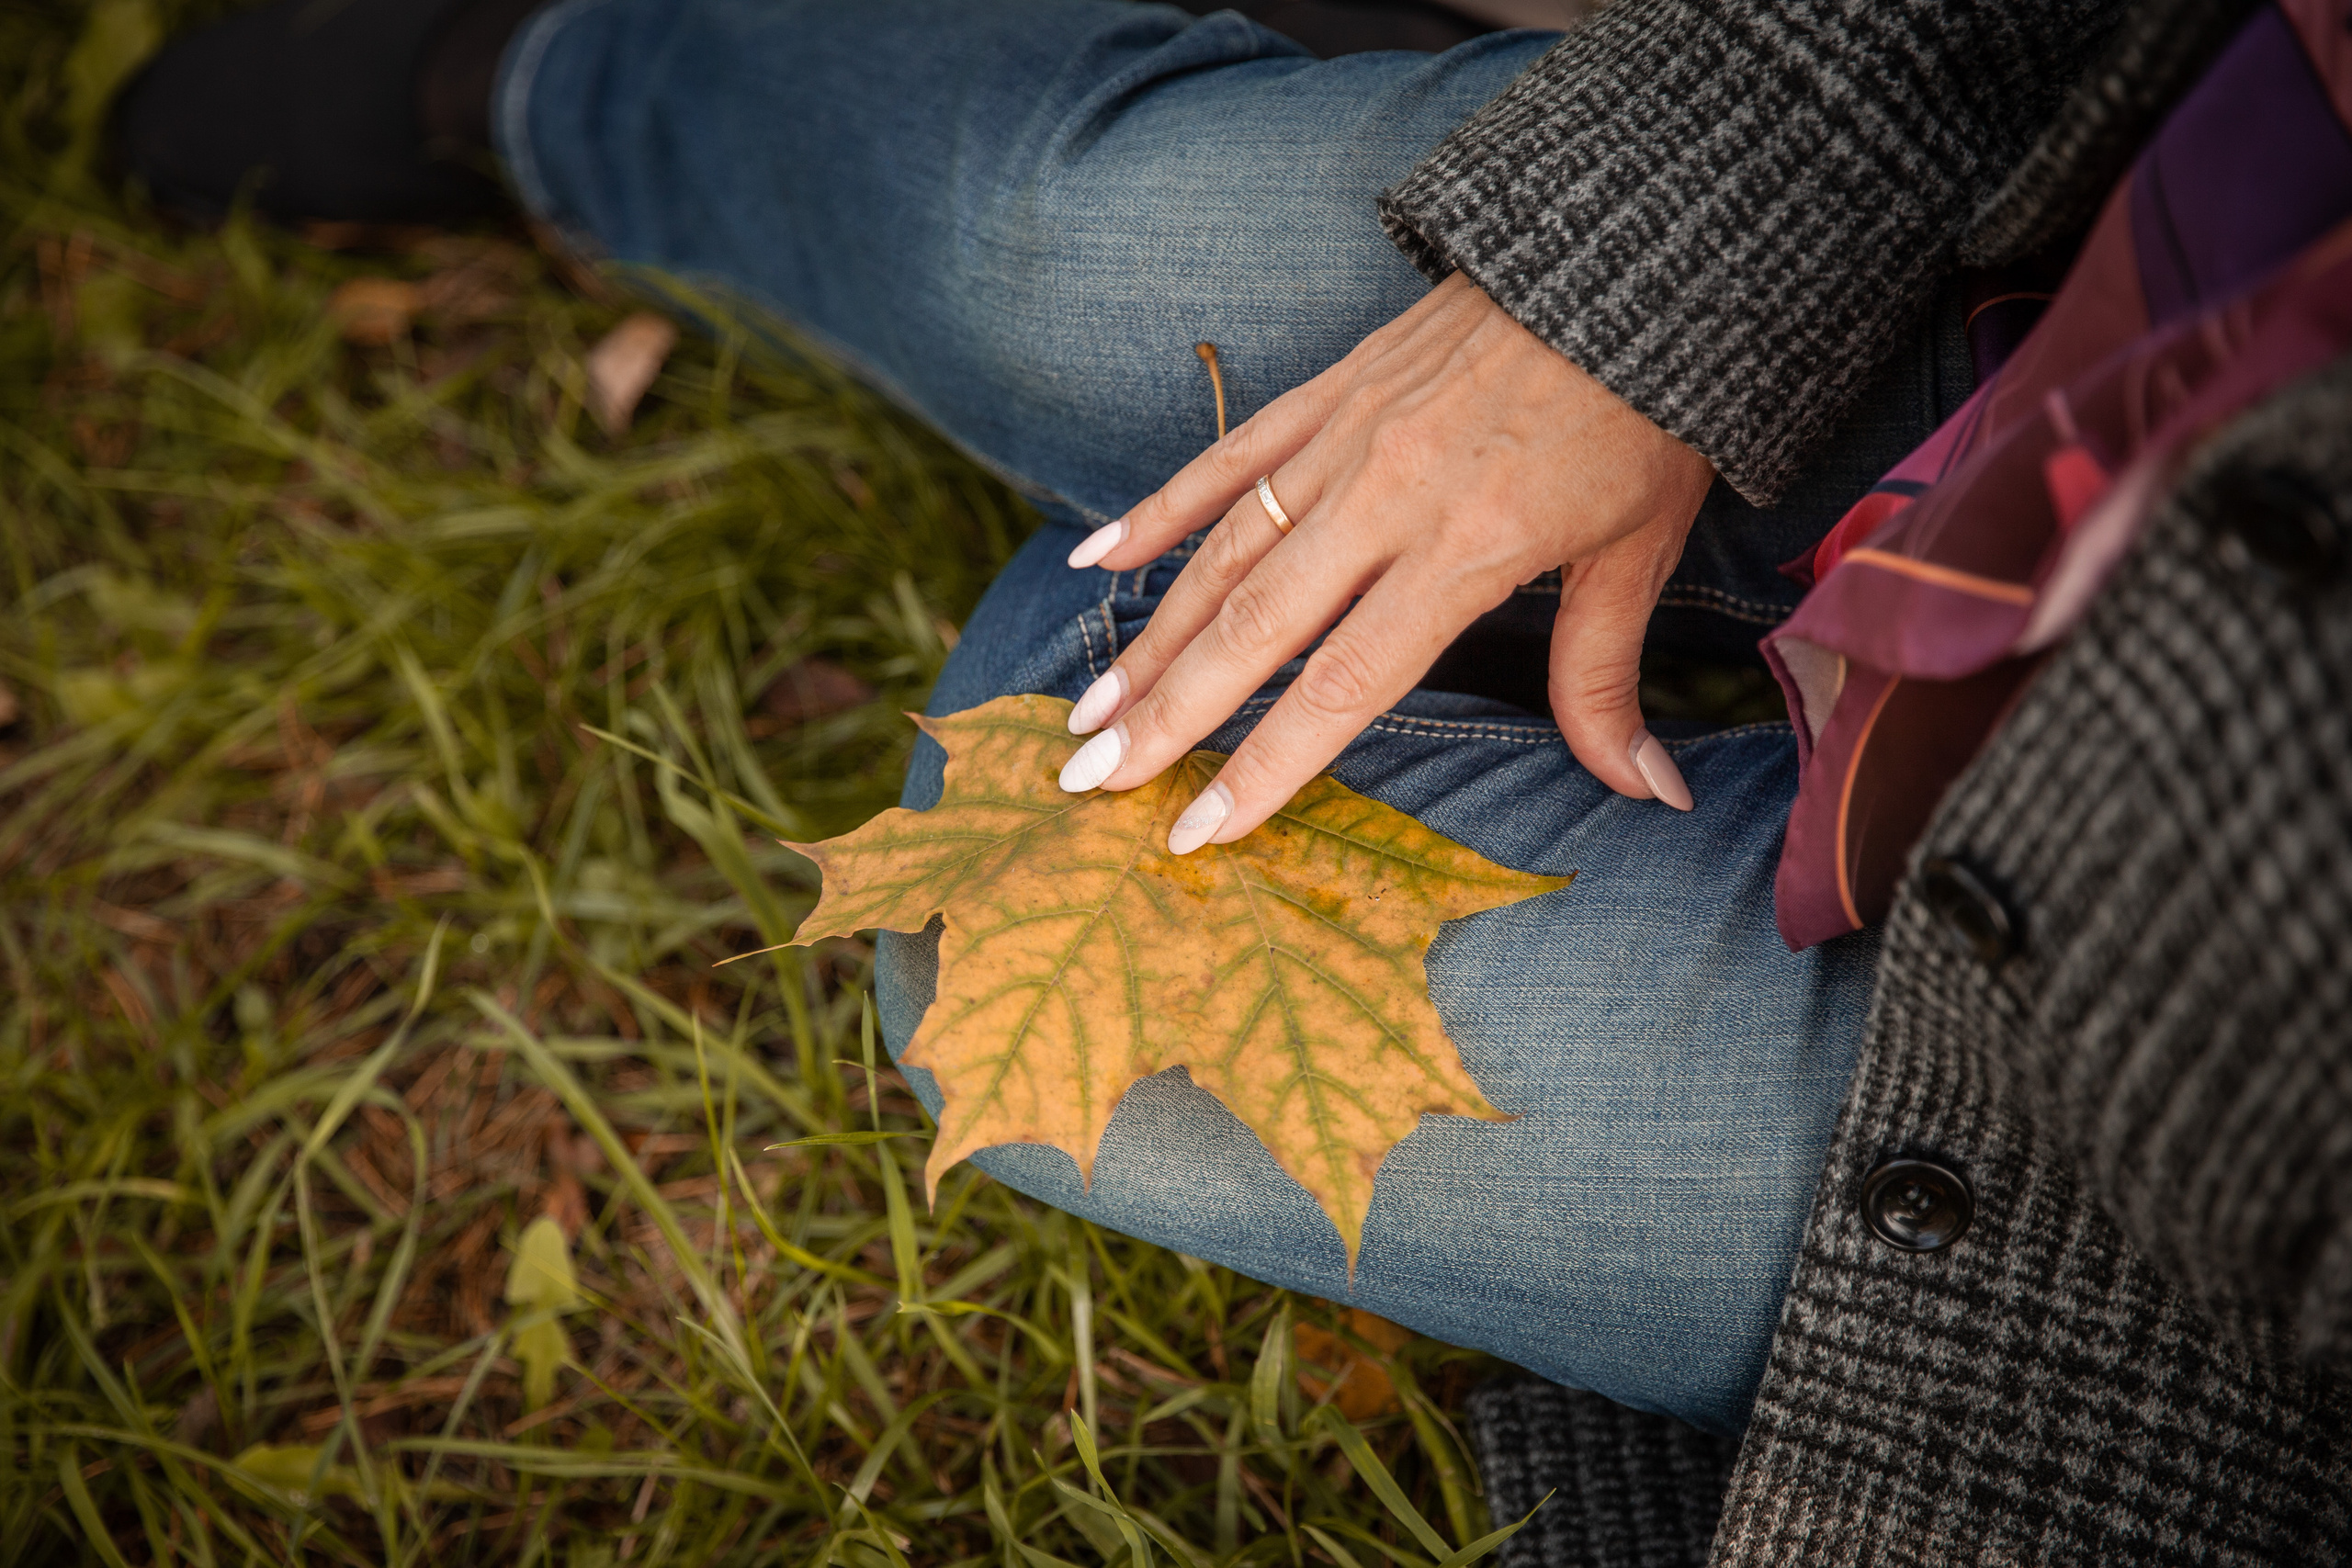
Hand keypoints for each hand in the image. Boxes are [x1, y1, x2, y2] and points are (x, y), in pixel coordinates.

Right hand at [1056, 271, 1715, 852]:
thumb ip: (1605, 679)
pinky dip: (1157, 510)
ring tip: (1086, 706)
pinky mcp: (1329, 391)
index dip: (1266, 767)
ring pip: (1222, 555)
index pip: (1342, 684)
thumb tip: (1649, 794)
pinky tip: (1096, 560)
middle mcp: (1385, 499)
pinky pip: (1226, 458)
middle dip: (1167, 715)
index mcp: (1464, 551)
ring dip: (1149, 637)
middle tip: (1091, 780)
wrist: (1628, 259)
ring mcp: (1344, 439)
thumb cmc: (1643, 417)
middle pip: (1253, 629)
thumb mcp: (1638, 554)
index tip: (1199, 832)